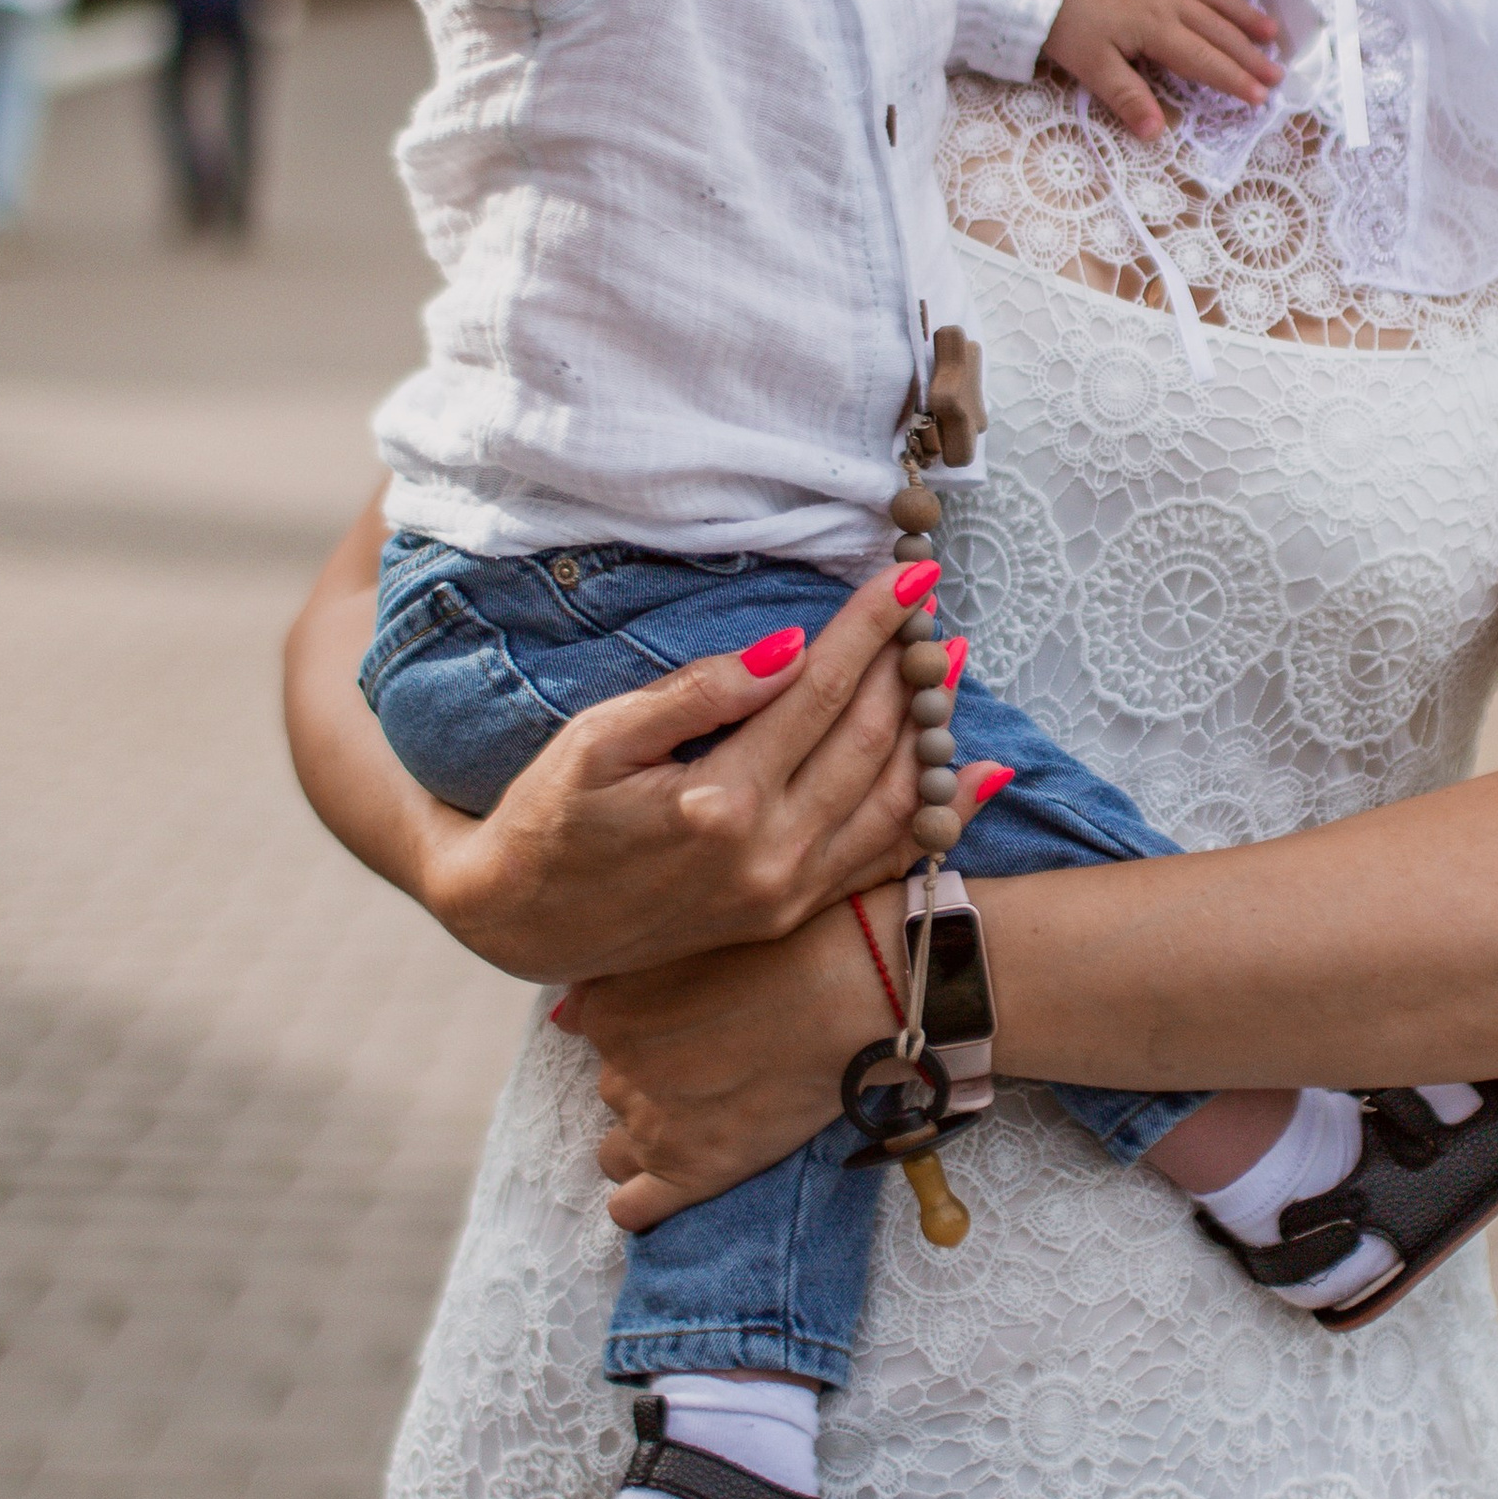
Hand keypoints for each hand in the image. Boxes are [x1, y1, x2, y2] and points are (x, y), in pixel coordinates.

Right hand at [283, 512, 929, 985]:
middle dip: (910, 666)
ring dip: (933, 729)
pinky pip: (885, 863)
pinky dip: (939, 816)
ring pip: (892, 800)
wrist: (519, 922)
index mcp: (719, 803)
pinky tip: (978, 776)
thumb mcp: (598, 739)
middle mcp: (768, 856)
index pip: (818, 692)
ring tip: (954, 665)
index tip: (910, 576)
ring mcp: (785, 894)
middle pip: (868, 741)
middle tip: (934, 606)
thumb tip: (790, 648)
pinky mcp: (788, 916)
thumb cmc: (548, 817)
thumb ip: (698, 694)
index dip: (868, 629)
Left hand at [576, 876, 908, 1231]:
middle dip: (652, 1083)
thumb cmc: (783, 952)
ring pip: (616, 1150)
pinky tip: (673, 1179)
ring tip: (704, 1120)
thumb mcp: (691, 940)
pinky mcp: (689, 1174)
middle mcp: (617, 1071)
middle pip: (615, 1089)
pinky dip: (642, 1200)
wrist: (845, 997)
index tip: (690, 1028)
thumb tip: (562, 1018)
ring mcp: (650, 1127)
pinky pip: (630, 1209)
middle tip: (714, 1067)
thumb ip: (616, 977)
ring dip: (646, 1139)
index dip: (645, 1033)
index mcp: (609, 1011)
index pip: (597, 1034)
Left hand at [1043, 0, 1280, 143]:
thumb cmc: (1061, 21)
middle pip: (1217, 29)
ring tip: (1267, 27)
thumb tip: (1155, 133)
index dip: (1234, 80)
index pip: (1205, 60)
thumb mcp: (1090, 66)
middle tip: (1278, 72)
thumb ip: (1127, 98)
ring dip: (1240, 10)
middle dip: (1249, 53)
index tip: (1261, 98)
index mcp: (1157, 28)